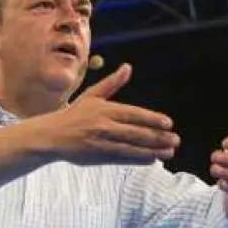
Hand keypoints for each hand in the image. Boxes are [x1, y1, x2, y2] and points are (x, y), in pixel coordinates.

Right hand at [34, 63, 180, 165]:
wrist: (51, 136)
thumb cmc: (73, 115)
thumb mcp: (92, 96)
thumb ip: (112, 83)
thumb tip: (127, 67)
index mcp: (104, 109)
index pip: (133, 114)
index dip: (152, 119)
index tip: (168, 123)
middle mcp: (104, 125)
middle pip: (136, 132)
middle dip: (158, 137)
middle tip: (175, 140)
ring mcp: (101, 141)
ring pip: (132, 146)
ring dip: (152, 150)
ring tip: (168, 152)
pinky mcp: (98, 156)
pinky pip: (122, 158)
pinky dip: (137, 159)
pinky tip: (151, 159)